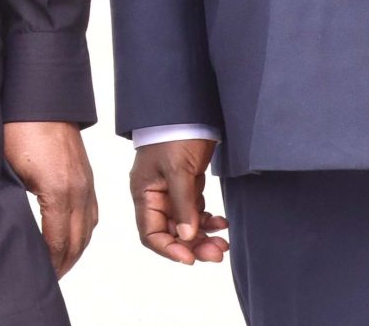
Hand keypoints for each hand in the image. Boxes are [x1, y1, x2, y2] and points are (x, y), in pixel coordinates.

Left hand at [3, 121, 97, 276]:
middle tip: (47, 279)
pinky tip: (71, 238)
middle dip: (63, 264)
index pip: (58, 242)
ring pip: (88, 229)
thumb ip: (9, 199)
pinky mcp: (87, 175)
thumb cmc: (18, 126)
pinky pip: (92, 213)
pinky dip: (83, 231)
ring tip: (58, 265)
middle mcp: (78, 190)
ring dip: (75, 250)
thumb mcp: (6, 167)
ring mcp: (86, 182)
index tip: (39, 277)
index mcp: (58, 191)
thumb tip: (4, 226)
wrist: (41, 95)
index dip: (49, 264)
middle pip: (77, 241)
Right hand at [131, 138, 227, 264]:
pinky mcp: (187, 186)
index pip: (150, 233)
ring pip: (187, 227)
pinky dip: (209, 222)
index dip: (169, 249)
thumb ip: (182, 204)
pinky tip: (221, 223)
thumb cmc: (174, 135)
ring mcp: (172, 193)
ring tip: (223, 243)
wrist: (188, 111)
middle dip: (194, 246)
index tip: (190, 258)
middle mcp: (156, 197)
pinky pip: (196, 214)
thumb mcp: (178, 169)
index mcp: (145, 194)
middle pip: (172, 234)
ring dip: (204, 238)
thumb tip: (187, 237)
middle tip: (217, 252)